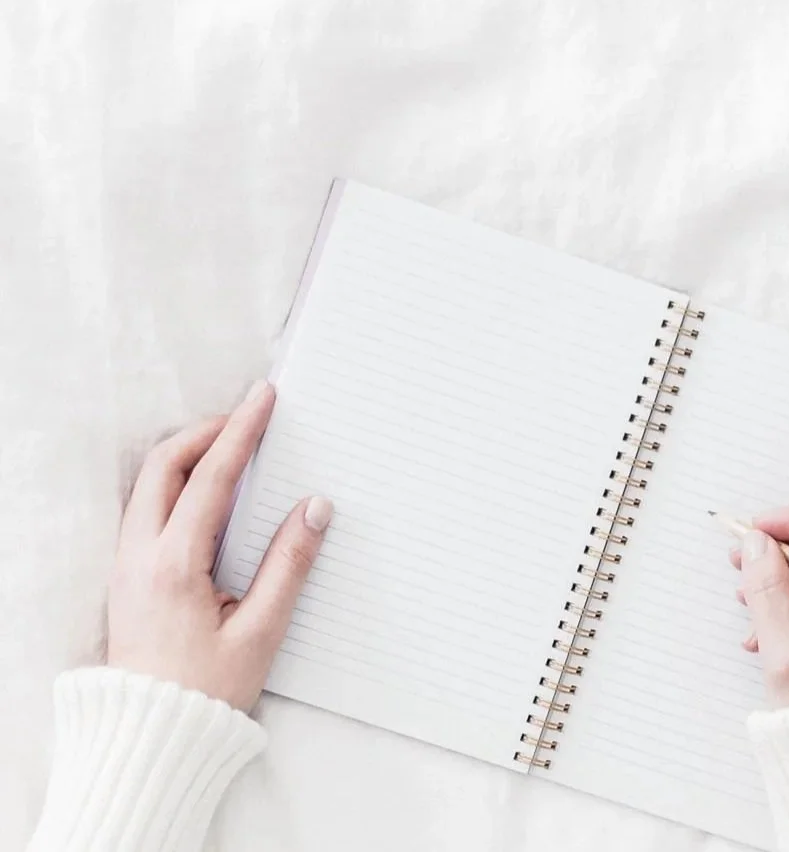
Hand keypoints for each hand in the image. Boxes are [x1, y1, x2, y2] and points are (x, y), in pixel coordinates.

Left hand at [107, 381, 331, 709]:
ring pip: (148, 484)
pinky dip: (176, 483)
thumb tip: (314, 508)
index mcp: (173, 564)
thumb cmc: (207, 692)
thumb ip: (289, 564)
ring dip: (188, 455)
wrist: (151, 737)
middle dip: (206, 431)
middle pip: (163, 465)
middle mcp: (139, 555)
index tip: (262, 398)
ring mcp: (126, 564)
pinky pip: (146, 508)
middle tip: (247, 418)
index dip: (240, 432)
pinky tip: (208, 492)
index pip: (209, 478)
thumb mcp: (261, 632)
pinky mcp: (127, 576)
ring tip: (232, 447)